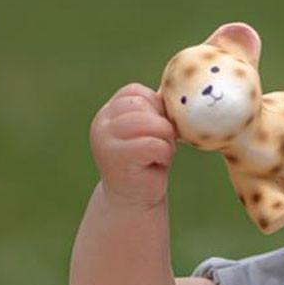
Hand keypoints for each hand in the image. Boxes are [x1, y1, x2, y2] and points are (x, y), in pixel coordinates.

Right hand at [90, 83, 176, 208]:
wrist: (134, 198)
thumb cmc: (148, 160)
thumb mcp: (150, 129)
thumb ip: (154, 109)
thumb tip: (182, 85)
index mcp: (109, 111)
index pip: (135, 92)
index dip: (156, 108)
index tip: (158, 129)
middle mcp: (101, 122)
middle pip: (144, 107)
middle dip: (163, 125)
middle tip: (162, 144)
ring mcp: (105, 139)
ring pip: (152, 124)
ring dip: (166, 140)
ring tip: (160, 153)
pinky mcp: (116, 157)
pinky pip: (154, 144)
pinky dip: (164, 153)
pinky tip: (157, 164)